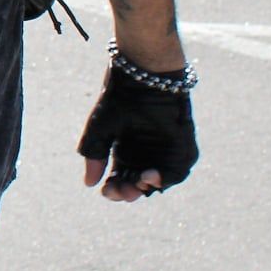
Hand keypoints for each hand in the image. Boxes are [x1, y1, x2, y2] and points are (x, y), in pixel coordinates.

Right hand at [77, 64, 197, 202]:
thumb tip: (89, 183)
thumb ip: (93, 156)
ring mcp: (164, 152)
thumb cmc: (118, 100)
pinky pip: (178, 171)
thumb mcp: (99, 130)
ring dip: (147, 187)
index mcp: (125, 151)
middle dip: (129, 191)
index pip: (120, 179)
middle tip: (121, 190)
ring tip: (137, 183)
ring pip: (158, 181)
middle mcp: (145, 154)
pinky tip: (150, 176)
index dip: (113, 188)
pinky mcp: (181, 147)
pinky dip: (166, 178)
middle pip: (138, 184)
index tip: (105, 190)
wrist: (142, 79)